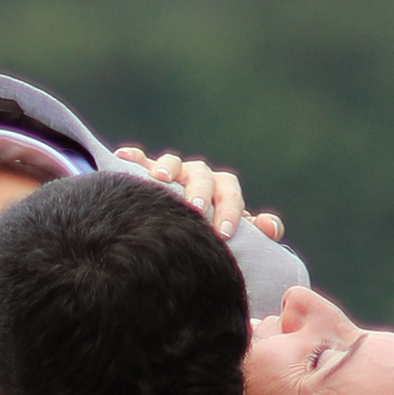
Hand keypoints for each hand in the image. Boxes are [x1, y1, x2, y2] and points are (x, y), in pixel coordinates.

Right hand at [110, 142, 283, 242]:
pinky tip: (122, 157)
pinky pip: (136, 160)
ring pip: (172, 163)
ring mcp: (170, 173)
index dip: (230, 209)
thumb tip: (271, 228)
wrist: (178, 234)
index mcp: (221, 189)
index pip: (230, 192)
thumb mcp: (233, 237)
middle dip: (199, 191)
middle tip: (197, 210)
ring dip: (167, 168)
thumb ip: (254, 233)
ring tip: (159, 180)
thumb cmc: (209, 238)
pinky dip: (132, 157)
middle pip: (202, 176)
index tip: (225, 233)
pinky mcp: (142, 172)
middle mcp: (197, 176)